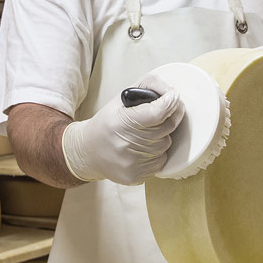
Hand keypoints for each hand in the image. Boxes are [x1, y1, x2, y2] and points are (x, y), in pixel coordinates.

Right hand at [60, 72, 185, 184]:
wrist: (88, 152)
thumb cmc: (107, 124)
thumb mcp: (120, 99)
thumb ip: (147, 87)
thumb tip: (171, 92)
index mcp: (121, 122)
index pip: (157, 113)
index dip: (170, 102)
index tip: (174, 96)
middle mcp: (126, 144)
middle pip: (166, 127)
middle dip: (167, 117)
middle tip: (160, 113)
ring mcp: (132, 163)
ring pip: (166, 144)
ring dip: (161, 136)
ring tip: (144, 134)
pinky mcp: (137, 176)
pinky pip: (161, 160)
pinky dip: (157, 152)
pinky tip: (142, 148)